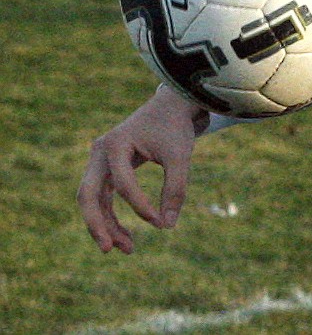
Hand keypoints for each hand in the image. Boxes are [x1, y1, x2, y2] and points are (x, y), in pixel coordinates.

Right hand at [77, 86, 207, 253]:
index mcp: (115, 144)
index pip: (123, 183)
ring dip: (106, 225)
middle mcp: (100, 152)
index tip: (160, 220)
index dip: (140, 206)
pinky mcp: (107, 169)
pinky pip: (102, 198)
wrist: (171, 107)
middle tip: (110, 249)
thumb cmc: (174, 128)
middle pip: (87, 195)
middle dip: (98, 224)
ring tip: (127, 249)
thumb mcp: (180, 155)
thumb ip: (175, 188)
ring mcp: (100, 161)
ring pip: (94, 200)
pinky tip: (125, 235)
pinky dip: (111, 216)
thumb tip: (167, 226)